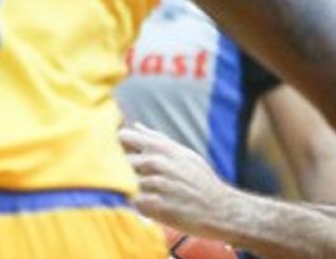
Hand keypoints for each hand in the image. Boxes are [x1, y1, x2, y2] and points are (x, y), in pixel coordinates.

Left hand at [119, 124, 233, 239]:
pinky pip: (133, 203)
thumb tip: (136, 126)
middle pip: (119, 162)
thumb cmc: (201, 181)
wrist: (219, 209)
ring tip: (153, 195)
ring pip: (126, 184)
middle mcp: (157, 163)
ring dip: (134, 190)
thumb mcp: (184, 154)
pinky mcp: (153, 206)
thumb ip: (158, 140)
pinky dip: (140, 205)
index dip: (117, 145)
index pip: (124, 137)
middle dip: (122, 170)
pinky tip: (155, 206)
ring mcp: (155, 185)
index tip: (119, 154)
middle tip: (138, 180)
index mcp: (163, 148)